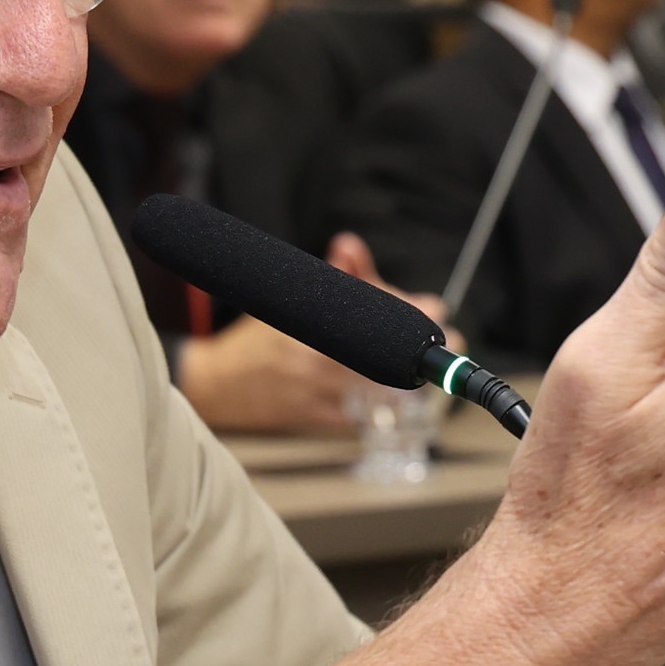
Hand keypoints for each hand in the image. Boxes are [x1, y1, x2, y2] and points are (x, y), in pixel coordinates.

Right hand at [173, 233, 445, 435]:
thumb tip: (351, 247)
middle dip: (425, 350)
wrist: (213, 383)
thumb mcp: (290, 297)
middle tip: (451, 344)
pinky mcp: (313, 418)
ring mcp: (315, 389)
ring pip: (381, 388)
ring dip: (413, 382)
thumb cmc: (254, 340)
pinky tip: (401, 403)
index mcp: (312, 317)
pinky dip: (384, 410)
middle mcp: (316, 355)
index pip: (376, 311)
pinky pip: (361, 418)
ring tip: (433, 374)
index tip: (435, 309)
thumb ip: (331, 276)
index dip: (414, 310)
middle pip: (388, 351)